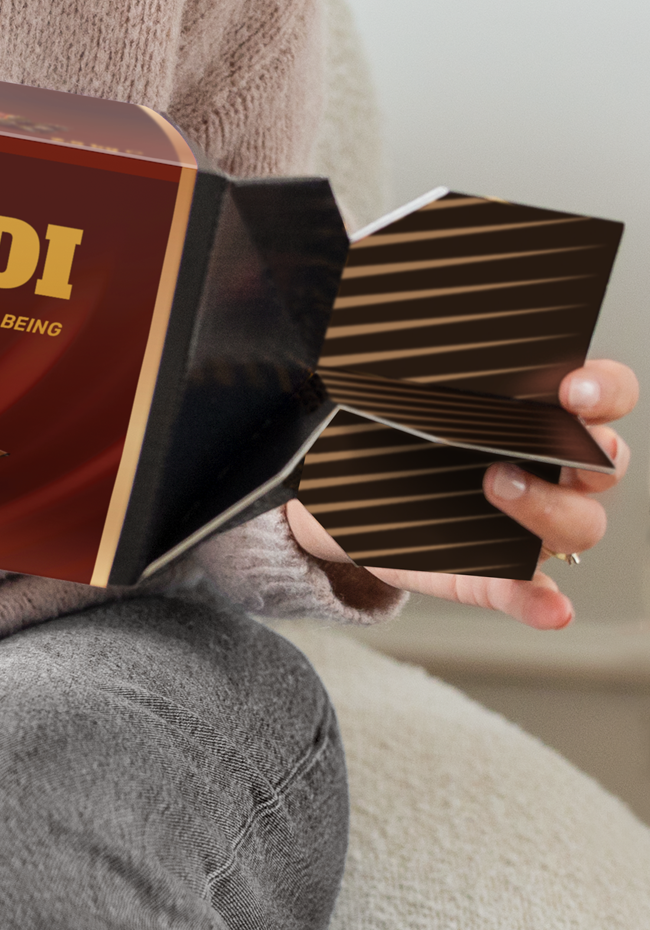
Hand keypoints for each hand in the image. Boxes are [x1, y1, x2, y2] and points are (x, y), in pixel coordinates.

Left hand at [287, 359, 635, 628]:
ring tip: (496, 489)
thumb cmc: (372, 421)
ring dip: (551, 512)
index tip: (573, 389)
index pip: (604, 394)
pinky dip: (540, 602)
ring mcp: (523, 522)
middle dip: (586, 455)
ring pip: (579, 526)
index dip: (603, 391)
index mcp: (537, 409)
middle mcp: (549, 466)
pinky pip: (525, 592)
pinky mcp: (486, 572)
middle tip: (525, 446)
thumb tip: (417, 322)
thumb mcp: (392, 380)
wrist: (323, 484)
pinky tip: (551, 608)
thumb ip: (422, 357)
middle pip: (607, 465)